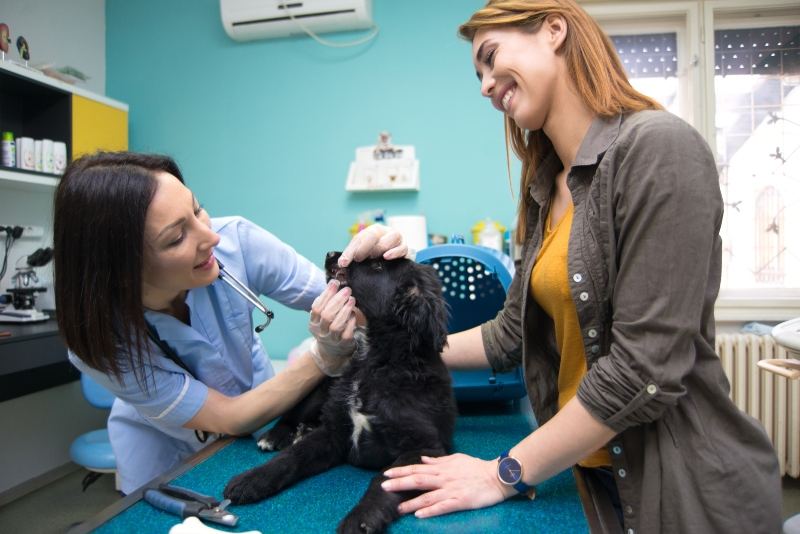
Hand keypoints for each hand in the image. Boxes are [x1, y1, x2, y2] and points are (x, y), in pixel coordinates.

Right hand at [308, 280, 356, 375]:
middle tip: (347, 290)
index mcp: (314, 323)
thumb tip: (335, 283)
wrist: (331, 352)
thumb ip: (327, 303)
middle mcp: (321, 331)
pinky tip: (354, 315)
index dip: (326, 295)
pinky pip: (346, 333)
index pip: (317, 308)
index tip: (335, 283)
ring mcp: (332, 339)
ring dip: (344, 311)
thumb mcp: (323, 317)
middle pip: (326, 315)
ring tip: (352, 300)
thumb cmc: (329, 328)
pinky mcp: (343, 344)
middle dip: (337, 301)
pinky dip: (350, 322)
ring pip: (336, 325)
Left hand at [338, 224, 409, 266]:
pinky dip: (395, 252)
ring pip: (393, 237)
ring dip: (381, 247)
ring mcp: (398, 240)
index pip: (367, 235)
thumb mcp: (360, 249)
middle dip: (367, 247)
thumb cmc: (373, 251)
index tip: (355, 258)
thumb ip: (350, 255)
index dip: (360, 247)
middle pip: (379, 235)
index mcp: (375, 230)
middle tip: (361, 259)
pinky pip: (403, 248)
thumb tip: (342, 264)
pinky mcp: (406, 249)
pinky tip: (387, 257)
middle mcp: (387, 232)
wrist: (392, 257)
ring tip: (374, 257)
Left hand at [380, 453, 514, 517]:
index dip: (401, 471)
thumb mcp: (456, 459)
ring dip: (411, 502)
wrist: (496, 476)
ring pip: (428, 496)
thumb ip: (438, 460)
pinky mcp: (460, 501)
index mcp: (442, 468)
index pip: (417, 469)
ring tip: (398, 507)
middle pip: (418, 480)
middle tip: (384, 487)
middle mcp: (444, 478)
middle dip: (400, 484)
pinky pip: (443, 507)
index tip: (386, 474)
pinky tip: (419, 515)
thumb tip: (423, 459)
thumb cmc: (476, 468)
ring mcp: (452, 490)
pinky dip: (430, 511)